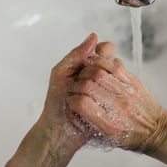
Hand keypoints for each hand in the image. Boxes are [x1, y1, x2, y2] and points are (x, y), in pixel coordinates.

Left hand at [37, 33, 98, 152]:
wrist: (56, 130)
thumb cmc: (56, 100)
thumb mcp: (61, 73)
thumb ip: (76, 55)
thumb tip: (94, 36)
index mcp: (96, 67)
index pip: (108, 50)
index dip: (99, 55)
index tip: (83, 66)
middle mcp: (105, 79)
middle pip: (105, 65)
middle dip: (84, 76)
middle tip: (73, 88)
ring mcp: (109, 96)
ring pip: (103, 81)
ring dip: (81, 90)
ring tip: (74, 99)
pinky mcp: (109, 112)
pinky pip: (99, 100)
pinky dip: (83, 105)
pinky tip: (79, 111)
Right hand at [66, 41, 166, 152]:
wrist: (156, 131)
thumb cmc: (130, 137)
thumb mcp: (107, 140)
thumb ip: (88, 127)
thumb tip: (70, 113)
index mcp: (109, 126)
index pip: (81, 104)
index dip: (72, 100)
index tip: (73, 101)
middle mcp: (118, 108)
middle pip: (87, 85)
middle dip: (77, 83)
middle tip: (77, 86)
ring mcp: (127, 94)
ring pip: (99, 72)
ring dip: (87, 70)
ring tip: (85, 75)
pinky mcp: (134, 82)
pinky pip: (115, 65)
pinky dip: (102, 61)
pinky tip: (98, 66)